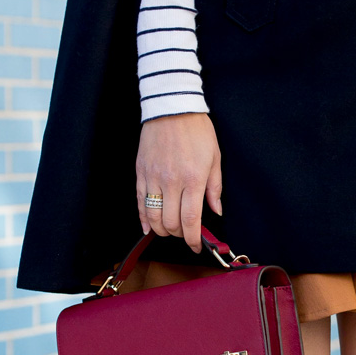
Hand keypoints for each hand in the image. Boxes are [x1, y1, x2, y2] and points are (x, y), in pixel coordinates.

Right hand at [136, 114, 221, 252]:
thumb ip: (214, 188)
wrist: (172, 108)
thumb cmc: (197, 130)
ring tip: (169, 229)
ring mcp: (153, 178)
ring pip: (153, 217)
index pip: (190, 220)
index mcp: (193, 179)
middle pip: (170, 223)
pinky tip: (149, 227)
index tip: (197, 246)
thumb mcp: (215, 158)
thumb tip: (215, 211)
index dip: (193, 239)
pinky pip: (139, 202)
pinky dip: (144, 218)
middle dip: (179, 235)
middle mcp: (172, 181)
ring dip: (161, 229)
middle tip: (185, 233)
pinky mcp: (141, 173)